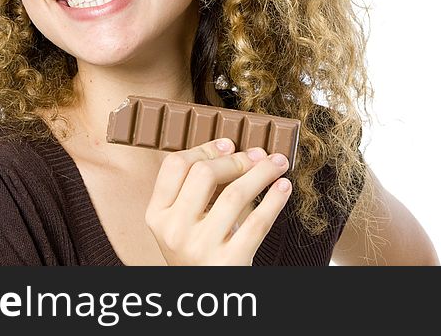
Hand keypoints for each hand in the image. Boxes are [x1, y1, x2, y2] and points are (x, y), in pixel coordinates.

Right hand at [144, 138, 292, 265]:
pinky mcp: (229, 262)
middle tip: (258, 154)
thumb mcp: (185, 222)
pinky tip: (283, 187)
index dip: (205, 148)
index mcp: (157, 215)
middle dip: (236, 159)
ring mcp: (200, 248)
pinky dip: (274, 200)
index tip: (228, 144)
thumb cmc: (200, 250)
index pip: (175, 165)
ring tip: (278, 163)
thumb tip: (236, 149)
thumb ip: (199, 190)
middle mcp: (174, 231)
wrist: (205, 296)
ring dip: (262, 172)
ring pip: (235, 194)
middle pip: (204, 174)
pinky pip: (257, 222)